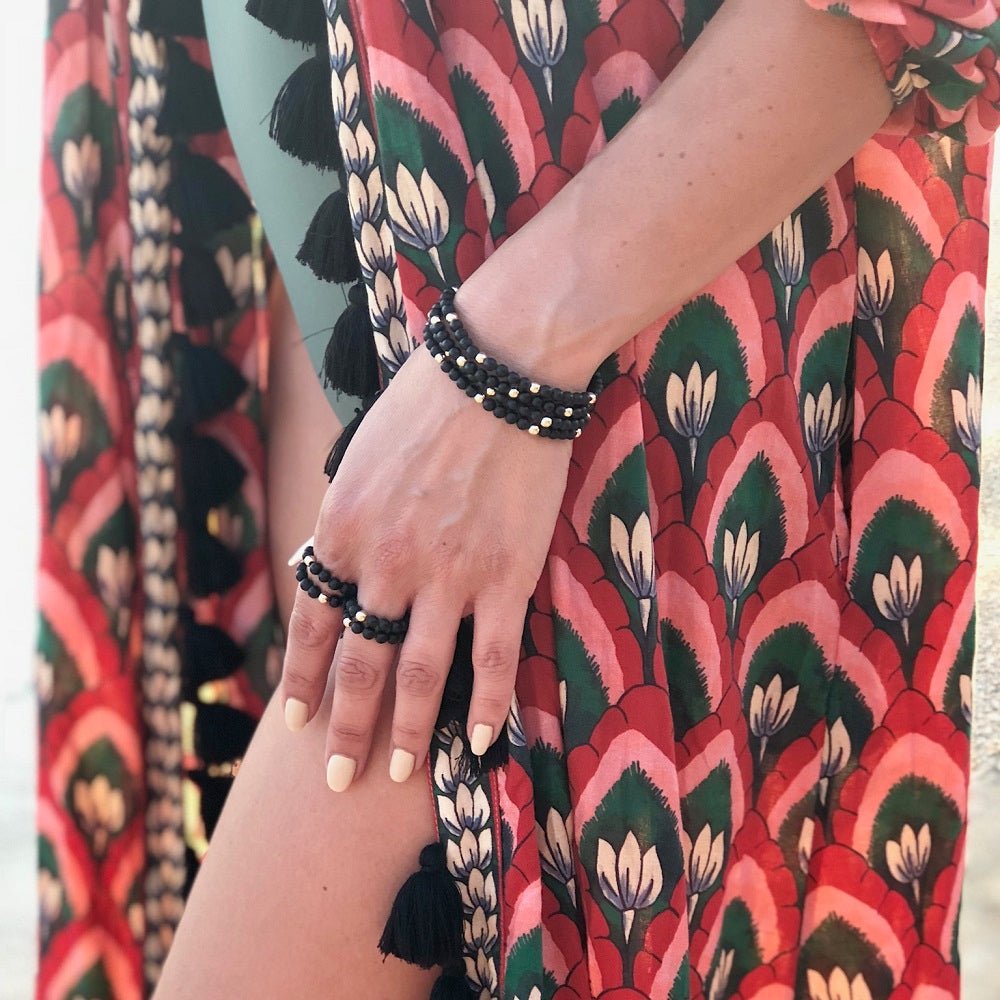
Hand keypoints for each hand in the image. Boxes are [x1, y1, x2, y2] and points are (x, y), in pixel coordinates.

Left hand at [279, 339, 572, 790]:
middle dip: (345, 728)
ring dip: (409, 730)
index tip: (293, 719)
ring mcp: (448, 575)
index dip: (301, 679)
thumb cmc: (425, 401)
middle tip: (335, 779)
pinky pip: (494, 656)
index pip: (311, 625)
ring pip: (422, 673)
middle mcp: (387, 563)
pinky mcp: (506, 575)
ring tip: (399, 771)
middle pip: (359, 663)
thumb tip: (341, 565)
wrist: (497, 372)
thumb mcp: (360, 456)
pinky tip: (481, 742)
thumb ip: (349, 519)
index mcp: (342, 529)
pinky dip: (489, 704)